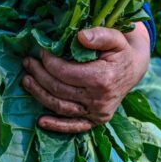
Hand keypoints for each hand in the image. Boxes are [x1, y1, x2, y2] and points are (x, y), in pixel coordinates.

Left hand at [22, 22, 150, 132]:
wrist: (134, 69)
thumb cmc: (121, 51)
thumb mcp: (116, 38)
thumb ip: (99, 35)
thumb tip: (80, 36)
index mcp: (103, 79)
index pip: (66, 73)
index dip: (49, 62)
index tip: (41, 51)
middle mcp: (99, 100)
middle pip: (59, 89)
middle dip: (39, 75)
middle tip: (28, 62)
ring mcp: (97, 113)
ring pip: (61, 107)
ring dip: (39, 94)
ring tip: (26, 80)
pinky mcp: (96, 121)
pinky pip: (74, 126)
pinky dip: (56, 126)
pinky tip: (40, 121)